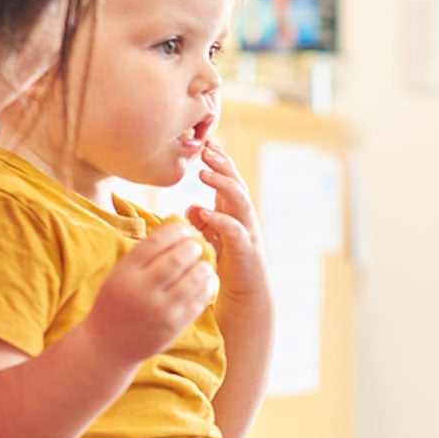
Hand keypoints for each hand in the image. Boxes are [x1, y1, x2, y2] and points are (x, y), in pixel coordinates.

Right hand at [80, 223, 215, 363]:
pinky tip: (207, 281)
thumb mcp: (120, 275)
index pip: (156, 242)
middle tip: (198, 245)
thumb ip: (144, 256)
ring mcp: (160, 310)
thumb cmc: (117, 303)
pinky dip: (207, 287)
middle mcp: (141, 290)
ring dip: (204, 267)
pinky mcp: (174, 326)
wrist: (108, 345)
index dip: (176, 231)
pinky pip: (198, 301)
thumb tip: (177, 229)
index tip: (186, 229)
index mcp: (125, 273)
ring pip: (193, 280)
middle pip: (177, 259)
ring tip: (204, 263)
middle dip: (193, 247)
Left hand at [185, 142, 267, 303]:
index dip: (220, 161)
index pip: (229, 179)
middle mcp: (244, 217)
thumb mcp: (211, 236)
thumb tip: (192, 207)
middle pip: (236, 183)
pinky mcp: (246, 250)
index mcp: (235, 211)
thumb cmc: (227, 263)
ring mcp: (247, 232)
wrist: (246, 294)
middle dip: (222, 165)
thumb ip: (202, 219)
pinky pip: (235, 231)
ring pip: (239, 201)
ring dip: (222, 185)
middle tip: (206, 149)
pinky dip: (221, 220)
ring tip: (203, 174)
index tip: (206, 143)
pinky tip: (206, 212)